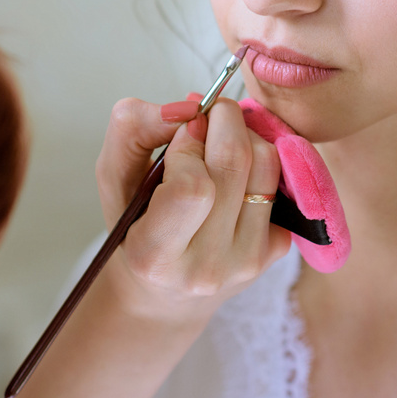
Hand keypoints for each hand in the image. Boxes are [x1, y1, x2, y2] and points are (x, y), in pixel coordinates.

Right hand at [95, 96, 290, 328]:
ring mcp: (246, 262)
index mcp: (155, 255)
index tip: (180, 135)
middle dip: (222, 120)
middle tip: (206, 116)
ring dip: (245, 135)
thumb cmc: (136, 225)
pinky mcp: (275, 252)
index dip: (188, 146)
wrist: (167, 290)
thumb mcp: (115, 176)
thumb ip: (133, 129)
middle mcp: (206, 267)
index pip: (191, 188)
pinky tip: (236, 173)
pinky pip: (281, 183)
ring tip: (220, 141)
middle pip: (235, 164)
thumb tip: (186, 107)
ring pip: (266, 165)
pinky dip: (260, 163)